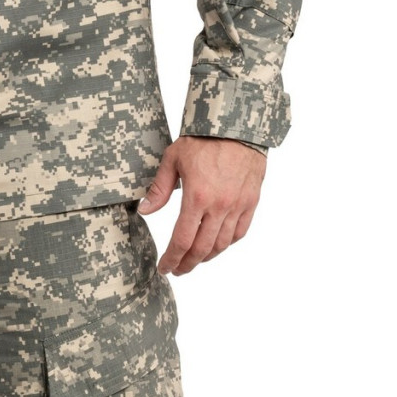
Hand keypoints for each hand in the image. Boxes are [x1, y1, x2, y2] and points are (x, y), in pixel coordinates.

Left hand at [138, 136, 265, 275]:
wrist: (236, 127)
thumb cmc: (202, 140)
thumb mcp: (172, 159)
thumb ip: (159, 188)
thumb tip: (145, 211)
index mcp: (197, 197)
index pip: (182, 240)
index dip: (172, 258)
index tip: (164, 268)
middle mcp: (219, 206)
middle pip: (202, 249)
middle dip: (187, 263)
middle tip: (177, 270)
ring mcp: (237, 206)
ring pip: (222, 244)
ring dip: (207, 257)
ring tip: (194, 260)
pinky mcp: (251, 202)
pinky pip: (240, 232)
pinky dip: (227, 243)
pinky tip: (216, 245)